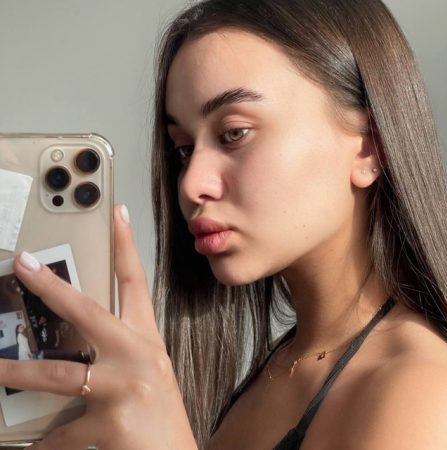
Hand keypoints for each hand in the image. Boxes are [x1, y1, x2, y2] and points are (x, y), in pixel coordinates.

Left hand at [2, 205, 197, 449]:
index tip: (117, 215)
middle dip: (52, 288)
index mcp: (145, 339)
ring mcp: (124, 386)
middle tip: (24, 265)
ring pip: (59, 373)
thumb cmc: (160, 412)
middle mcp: (136, 355)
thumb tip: (77, 343)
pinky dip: (44, 441)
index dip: (126, 245)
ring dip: (19, 373)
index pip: (136, 281)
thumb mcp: (145, 371)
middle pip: (89, 311)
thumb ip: (117, 352)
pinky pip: (62, 433)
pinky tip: (34, 445)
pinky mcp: (112, 422)